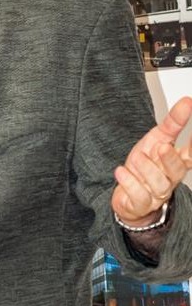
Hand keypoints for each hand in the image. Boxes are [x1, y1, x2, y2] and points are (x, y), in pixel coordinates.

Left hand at [112, 96, 191, 225]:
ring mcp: (156, 194)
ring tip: (137, 157)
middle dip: (170, 159)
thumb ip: (173, 122)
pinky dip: (130, 183)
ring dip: (146, 169)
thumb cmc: (145, 165)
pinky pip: (139, 196)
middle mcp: (169, 179)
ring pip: (158, 184)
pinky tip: (121, 171)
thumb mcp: (157, 139)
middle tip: (161, 147)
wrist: (127, 193)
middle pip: (176, 171)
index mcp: (176, 162)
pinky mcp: (140, 204)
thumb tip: (187, 101)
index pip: (191, 155)